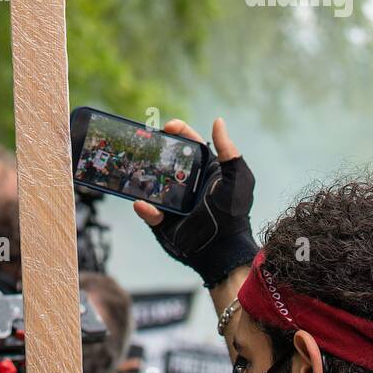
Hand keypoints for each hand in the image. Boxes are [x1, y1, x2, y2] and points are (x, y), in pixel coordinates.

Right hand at [134, 117, 257, 288]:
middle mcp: (186, 183)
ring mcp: (173, 202)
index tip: (168, 127)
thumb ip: (229, 151)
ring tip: (135, 168)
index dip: (178, 132)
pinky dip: (145, 208)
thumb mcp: (238, 179)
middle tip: (144, 143)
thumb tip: (218, 121)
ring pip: (151, 184)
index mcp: (204, 170)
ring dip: (142, 176)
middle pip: (165, 160)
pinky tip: (142, 203)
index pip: (188, 144)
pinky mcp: (164, 221)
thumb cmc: (234, 213)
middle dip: (153, 150)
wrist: (225, 251)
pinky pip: (149, 212)